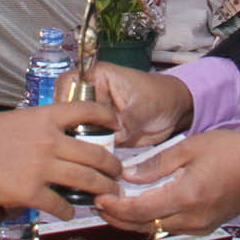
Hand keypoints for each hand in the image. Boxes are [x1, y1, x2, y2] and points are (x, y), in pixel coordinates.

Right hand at [0, 103, 120, 220]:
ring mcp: (40, 167)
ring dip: (102, 189)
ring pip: (87, 179)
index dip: (106, 116)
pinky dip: (69, 210)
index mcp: (41, 117)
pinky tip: (69, 212)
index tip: (115, 125)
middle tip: (117, 173)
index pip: (85, 110)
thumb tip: (41, 143)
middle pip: (95, 153)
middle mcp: (48, 140)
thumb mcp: (6, 121)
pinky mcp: (28, 193)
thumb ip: (30, 130)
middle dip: (112, 165)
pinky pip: (61, 204)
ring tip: (108, 194)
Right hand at [72, 63, 192, 147]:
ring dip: (78, 145)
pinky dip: (88, 154)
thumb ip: (127, 119)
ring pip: (72, 130)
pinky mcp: (98, 133)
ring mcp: (92, 115)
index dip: (67, 107)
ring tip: (90, 156)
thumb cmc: (161, 97)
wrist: (174, 113)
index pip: (68, 88)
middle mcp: (90, 95)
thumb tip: (114, 136)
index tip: (74, 125)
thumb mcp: (145, 107)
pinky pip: (86, 143)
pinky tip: (94, 162)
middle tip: (83, 146)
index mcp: (97, 77)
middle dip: (70, 130)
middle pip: (65, 112)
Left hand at [95, 129, 239, 234]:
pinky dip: (153, 221)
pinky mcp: (205, 226)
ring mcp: (200, 225)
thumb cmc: (231, 151)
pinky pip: (171, 229)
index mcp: (187, 196)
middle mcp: (192, 217)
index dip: (115, 207)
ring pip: (157, 230)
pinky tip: (142, 209)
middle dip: (118, 218)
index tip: (99, 197)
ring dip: (133, 221)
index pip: (140, 210)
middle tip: (99, 204)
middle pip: (144, 226)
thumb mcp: (190, 148)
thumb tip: (129, 176)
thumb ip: (157, 164)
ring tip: (115, 206)